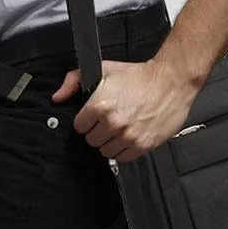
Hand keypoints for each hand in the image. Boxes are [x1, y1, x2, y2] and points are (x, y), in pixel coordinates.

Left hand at [51, 58, 198, 163]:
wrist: (169, 81)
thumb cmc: (138, 76)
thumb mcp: (104, 70)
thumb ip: (74, 81)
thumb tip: (58, 98)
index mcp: (99, 106)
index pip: (79, 127)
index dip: (86, 120)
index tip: (95, 115)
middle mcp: (113, 124)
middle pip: (91, 140)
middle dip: (98, 131)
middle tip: (109, 119)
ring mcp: (128, 137)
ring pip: (106, 152)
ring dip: (110, 142)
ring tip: (120, 127)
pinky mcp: (142, 146)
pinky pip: (123, 158)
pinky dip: (124, 149)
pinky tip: (129, 134)